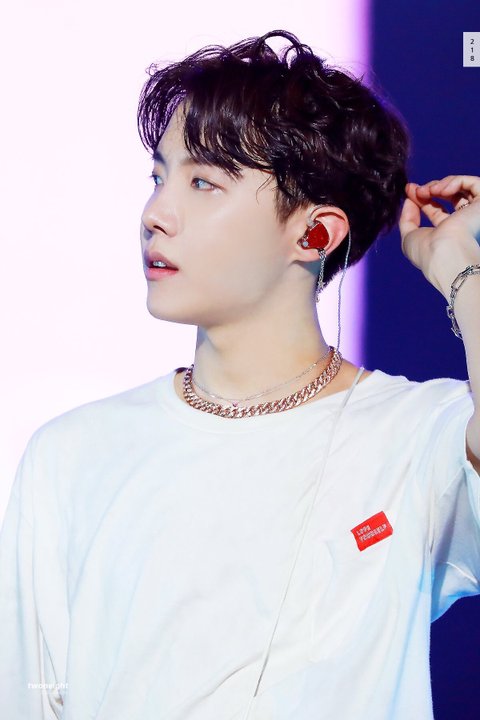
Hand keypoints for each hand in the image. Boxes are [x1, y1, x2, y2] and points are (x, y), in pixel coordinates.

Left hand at [399, 175, 479, 296]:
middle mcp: (462, 223)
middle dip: (430, 188)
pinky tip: (441, 191)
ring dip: (440, 184)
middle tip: (418, 190)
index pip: (435, 209)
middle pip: (448, 195)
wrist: (446, 253)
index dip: (421, 196)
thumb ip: (407, 218)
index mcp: (446, 232)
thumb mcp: (409, 236)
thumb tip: (409, 199)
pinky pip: (473, 184)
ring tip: (430, 191)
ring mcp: (474, 213)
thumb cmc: (427, 252)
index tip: (409, 189)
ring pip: (460, 188)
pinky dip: (455, 181)